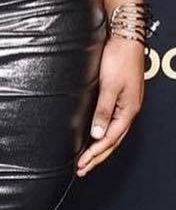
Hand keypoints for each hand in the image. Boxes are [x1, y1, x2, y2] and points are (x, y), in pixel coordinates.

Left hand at [76, 36, 147, 174]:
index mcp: (128, 111)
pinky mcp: (120, 99)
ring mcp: (126, 106)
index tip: (81, 164)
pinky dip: (103, 135)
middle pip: (113, 141)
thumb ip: (103, 111)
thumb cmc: (119, 59)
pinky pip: (112, 124)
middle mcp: (128, 111)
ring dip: (99, 149)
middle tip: (82, 170)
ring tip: (86, 160)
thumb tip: (97, 135)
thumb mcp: (110, 87)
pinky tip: (95, 138)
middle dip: (97, 157)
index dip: (95, 154)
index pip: (110, 139)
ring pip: (113, 134)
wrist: (125, 40)